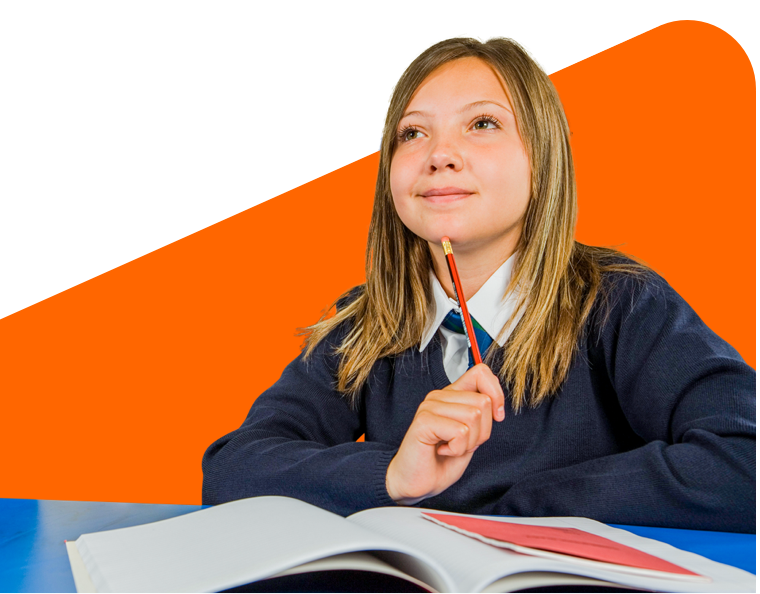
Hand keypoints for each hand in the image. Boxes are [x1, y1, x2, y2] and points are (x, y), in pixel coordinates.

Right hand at [386, 364, 505, 504]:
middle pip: (483, 402)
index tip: (496, 416)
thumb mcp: (470, 436)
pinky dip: (457, 449)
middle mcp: (440, 396)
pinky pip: (460, 431)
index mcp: (452, 396)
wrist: (415, 484)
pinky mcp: (424, 421)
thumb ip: (481, 416)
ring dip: (469, 442)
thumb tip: (496, 404)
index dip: (496, 393)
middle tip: (462, 443)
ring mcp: (430, 407)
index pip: (481, 372)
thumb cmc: (440, 461)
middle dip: (483, 432)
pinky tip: (442, 451)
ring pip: (474, 416)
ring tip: (451, 447)